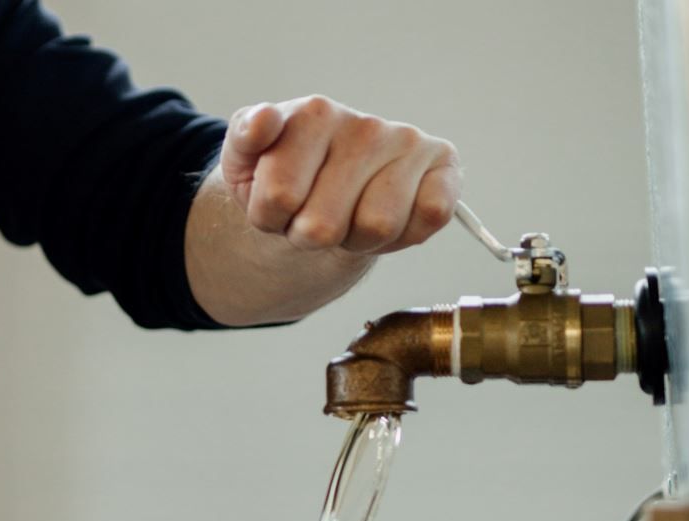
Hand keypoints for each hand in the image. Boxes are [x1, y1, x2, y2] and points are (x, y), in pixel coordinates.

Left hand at [219, 95, 460, 254]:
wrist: (328, 186)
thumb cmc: (284, 174)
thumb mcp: (246, 159)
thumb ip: (243, 137)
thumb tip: (263, 120)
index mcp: (315, 113)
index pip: (279, 197)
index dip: (271, 218)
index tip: (277, 203)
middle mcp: (366, 124)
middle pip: (325, 225)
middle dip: (310, 235)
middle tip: (313, 216)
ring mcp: (407, 143)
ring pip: (376, 227)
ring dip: (355, 239)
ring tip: (348, 216)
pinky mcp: (444, 166)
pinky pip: (430, 215)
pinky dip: (403, 235)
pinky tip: (387, 216)